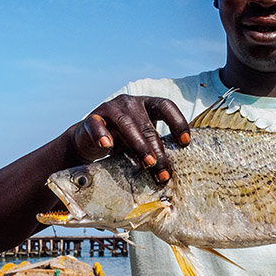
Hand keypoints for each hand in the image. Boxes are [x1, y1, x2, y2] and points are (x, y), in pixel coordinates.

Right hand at [69, 95, 190, 182]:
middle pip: (147, 125)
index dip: (178, 122)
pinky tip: (107, 145)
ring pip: (127, 124)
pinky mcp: (92, 119)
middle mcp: (131, 103)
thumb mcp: (141, 142)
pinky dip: (102, 135)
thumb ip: (155, 148)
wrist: (89, 141)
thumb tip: (173, 172)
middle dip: (158, 150)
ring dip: (139, 145)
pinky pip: (97, 125)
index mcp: (147, 105)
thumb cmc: (122, 141)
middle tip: (163, 171)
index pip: (166, 107)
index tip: (185, 143)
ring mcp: (111, 108)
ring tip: (148, 164)